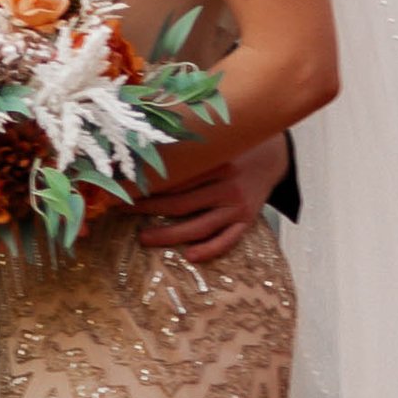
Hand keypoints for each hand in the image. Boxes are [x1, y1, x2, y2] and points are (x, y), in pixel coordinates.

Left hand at [137, 134, 288, 262]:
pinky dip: (210, 249)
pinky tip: (190, 256)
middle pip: (181, 203)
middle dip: (149, 209)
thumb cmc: (234, 147)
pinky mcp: (247, 220)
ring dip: (169, 234)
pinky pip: (228, 240)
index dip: (147, 185)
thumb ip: (187, 148)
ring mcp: (238, 205)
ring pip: (199, 226)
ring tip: (144, 238)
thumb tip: (145, 149)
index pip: (175, 178)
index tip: (122, 188)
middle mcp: (227, 185)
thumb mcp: (214, 141)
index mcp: (216, 162)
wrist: (274, 156)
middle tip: (123, 212)